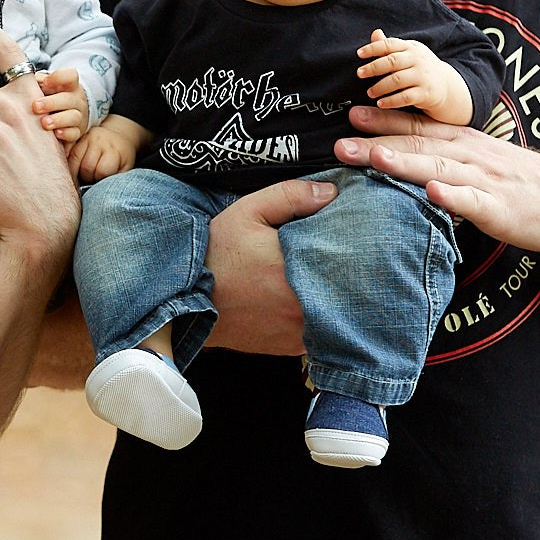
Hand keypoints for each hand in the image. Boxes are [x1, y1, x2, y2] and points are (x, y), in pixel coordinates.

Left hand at [34, 69, 89, 144]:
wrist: (64, 117)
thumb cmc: (48, 99)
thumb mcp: (44, 88)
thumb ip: (36, 83)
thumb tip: (24, 83)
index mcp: (69, 85)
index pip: (70, 76)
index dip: (59, 77)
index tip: (45, 82)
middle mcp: (76, 100)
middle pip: (69, 99)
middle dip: (52, 103)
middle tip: (36, 106)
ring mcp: (78, 116)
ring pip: (73, 117)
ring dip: (58, 120)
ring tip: (44, 123)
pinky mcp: (78, 132)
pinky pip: (74, 133)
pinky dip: (66, 133)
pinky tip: (56, 134)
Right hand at [70, 120, 139, 183]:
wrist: (118, 136)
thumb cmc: (122, 157)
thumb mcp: (126, 168)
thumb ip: (115, 179)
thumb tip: (100, 192)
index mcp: (114, 149)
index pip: (102, 171)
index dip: (100, 180)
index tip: (101, 182)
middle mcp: (99, 140)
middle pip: (86, 167)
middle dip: (88, 178)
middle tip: (92, 180)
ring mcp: (86, 138)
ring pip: (74, 161)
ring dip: (76, 173)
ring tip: (82, 177)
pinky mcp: (77, 138)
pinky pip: (68, 154)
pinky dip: (69, 165)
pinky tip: (74, 171)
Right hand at [200, 177, 336, 354]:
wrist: (186, 300)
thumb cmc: (216, 254)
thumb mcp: (248, 212)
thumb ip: (291, 196)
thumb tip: (331, 192)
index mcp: (296, 268)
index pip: (346, 256)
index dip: (353, 245)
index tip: (354, 236)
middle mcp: (303, 305)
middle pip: (345, 287)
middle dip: (349, 272)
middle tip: (345, 257)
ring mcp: (299, 330)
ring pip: (336, 313)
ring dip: (335, 297)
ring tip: (324, 278)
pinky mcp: (291, 347)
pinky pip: (319, 332)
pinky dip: (320, 318)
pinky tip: (308, 301)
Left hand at [335, 105, 539, 251]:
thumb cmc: (523, 182)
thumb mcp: (482, 160)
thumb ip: (446, 156)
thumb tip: (404, 153)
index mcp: (465, 144)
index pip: (418, 127)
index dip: (384, 121)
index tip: (350, 115)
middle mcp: (471, 156)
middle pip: (418, 146)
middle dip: (377, 142)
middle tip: (339, 142)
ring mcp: (486, 181)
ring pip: (439, 168)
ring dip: (405, 163)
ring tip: (375, 157)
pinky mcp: (501, 208)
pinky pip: (474, 201)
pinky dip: (453, 196)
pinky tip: (432, 193)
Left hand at [356, 29, 471, 124]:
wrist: (444, 84)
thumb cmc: (419, 66)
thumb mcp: (407, 53)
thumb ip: (389, 45)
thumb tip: (375, 33)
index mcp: (411, 48)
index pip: (390, 44)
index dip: (373, 48)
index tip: (359, 54)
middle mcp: (418, 60)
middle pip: (392, 61)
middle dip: (374, 67)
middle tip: (360, 73)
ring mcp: (423, 76)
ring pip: (397, 80)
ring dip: (380, 87)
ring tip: (370, 92)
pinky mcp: (426, 93)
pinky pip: (405, 97)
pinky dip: (391, 101)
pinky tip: (380, 103)